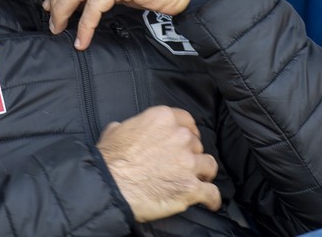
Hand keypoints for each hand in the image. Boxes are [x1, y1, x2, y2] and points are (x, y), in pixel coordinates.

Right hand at [97, 105, 220, 221]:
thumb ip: (129, 127)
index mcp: (163, 118)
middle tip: (182, 164)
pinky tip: (210, 202)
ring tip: (198, 180)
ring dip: (203, 173)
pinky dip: (212, 199)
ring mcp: (188, 162)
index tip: (186, 140)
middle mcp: (180, 137)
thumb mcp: (114, 131)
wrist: (111, 185)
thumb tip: (123, 129)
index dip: (188, 132)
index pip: (187, 121)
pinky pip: (212, 193)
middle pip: (197, 144)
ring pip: (209, 165)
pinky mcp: (191, 187)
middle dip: (191, 154)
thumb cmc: (109, 159)